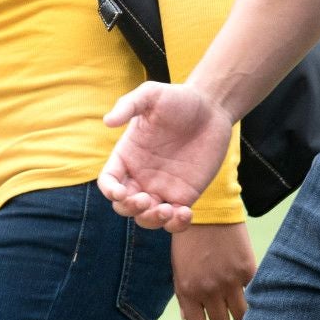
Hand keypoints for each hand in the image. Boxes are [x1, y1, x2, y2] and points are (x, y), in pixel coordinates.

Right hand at [99, 81, 235, 230]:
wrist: (212, 108)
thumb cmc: (178, 98)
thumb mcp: (151, 94)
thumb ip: (129, 105)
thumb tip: (107, 121)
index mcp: (127, 156)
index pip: (108, 182)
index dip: (109, 191)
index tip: (121, 191)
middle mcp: (140, 176)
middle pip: (124, 206)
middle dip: (130, 208)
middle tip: (146, 199)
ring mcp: (161, 188)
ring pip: (146, 219)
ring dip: (151, 221)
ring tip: (167, 210)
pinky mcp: (184, 196)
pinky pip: (174, 220)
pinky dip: (176, 224)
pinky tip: (185, 213)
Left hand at [170, 222, 254, 319]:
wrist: (208, 208)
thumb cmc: (189, 238)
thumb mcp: (178, 267)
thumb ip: (183, 294)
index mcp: (187, 290)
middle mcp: (208, 290)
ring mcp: (229, 280)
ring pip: (241, 315)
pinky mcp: (247, 269)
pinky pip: (253, 292)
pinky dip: (255, 299)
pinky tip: (256, 301)